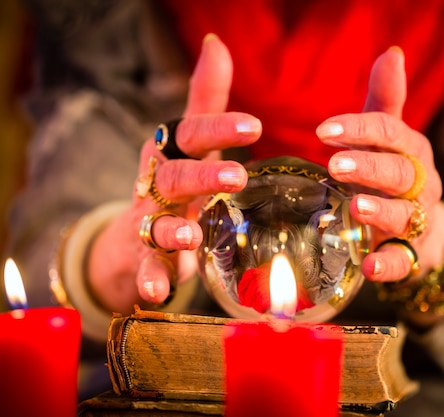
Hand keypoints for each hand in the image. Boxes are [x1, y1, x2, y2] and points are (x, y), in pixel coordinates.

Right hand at [87, 35, 261, 311]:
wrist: (135, 234)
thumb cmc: (175, 180)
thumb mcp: (190, 141)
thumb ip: (205, 99)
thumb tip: (216, 44)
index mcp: (174, 153)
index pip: (192, 133)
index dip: (219, 128)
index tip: (255, 126)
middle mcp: (158, 186)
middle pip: (175, 177)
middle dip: (202, 176)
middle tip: (237, 177)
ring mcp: (149, 223)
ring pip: (157, 223)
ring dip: (172, 229)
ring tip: (192, 235)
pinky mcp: (145, 258)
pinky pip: (146, 269)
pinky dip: (150, 280)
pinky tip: (158, 293)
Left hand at [317, 47, 443, 282]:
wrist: (425, 226)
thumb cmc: (394, 173)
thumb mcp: (388, 136)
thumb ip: (385, 100)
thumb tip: (392, 52)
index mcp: (410, 149)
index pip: (390, 131)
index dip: (358, 129)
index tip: (322, 131)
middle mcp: (419, 184)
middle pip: (400, 172)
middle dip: (370, 167)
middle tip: (335, 164)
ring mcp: (416, 221)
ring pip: (406, 215)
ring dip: (382, 211)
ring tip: (356, 206)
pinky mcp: (410, 253)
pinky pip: (404, 261)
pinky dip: (389, 265)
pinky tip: (368, 267)